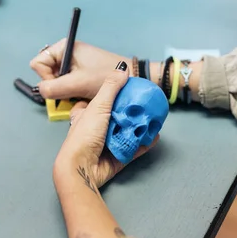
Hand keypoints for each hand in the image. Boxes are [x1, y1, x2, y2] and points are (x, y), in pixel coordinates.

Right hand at [31, 39, 130, 100]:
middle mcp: (66, 52)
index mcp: (64, 47)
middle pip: (46, 72)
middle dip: (56, 84)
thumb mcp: (77, 83)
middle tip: (71, 89)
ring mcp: (73, 62)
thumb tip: (41, 91)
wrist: (129, 78)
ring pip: (55, 80)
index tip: (61, 85)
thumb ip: (54, 87)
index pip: (38, 63)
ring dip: (64, 89)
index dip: (45, 77)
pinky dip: (71, 90)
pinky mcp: (79, 71)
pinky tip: (81, 92)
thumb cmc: (104, 77)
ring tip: (78, 91)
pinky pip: (65, 83)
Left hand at [54, 62, 158, 188]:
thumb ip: (110, 88)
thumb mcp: (97, 106)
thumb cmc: (84, 136)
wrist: (82, 168)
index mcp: (85, 116)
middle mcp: (95, 129)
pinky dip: (144, 143)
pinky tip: (154, 136)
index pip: (96, 102)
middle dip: (129, 112)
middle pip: (115, 117)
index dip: (108, 96)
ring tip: (153, 118)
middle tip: (144, 104)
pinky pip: (134, 148)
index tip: (125, 90)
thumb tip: (122, 69)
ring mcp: (106, 144)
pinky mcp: (117, 158)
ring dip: (139, 127)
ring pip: (126, 133)